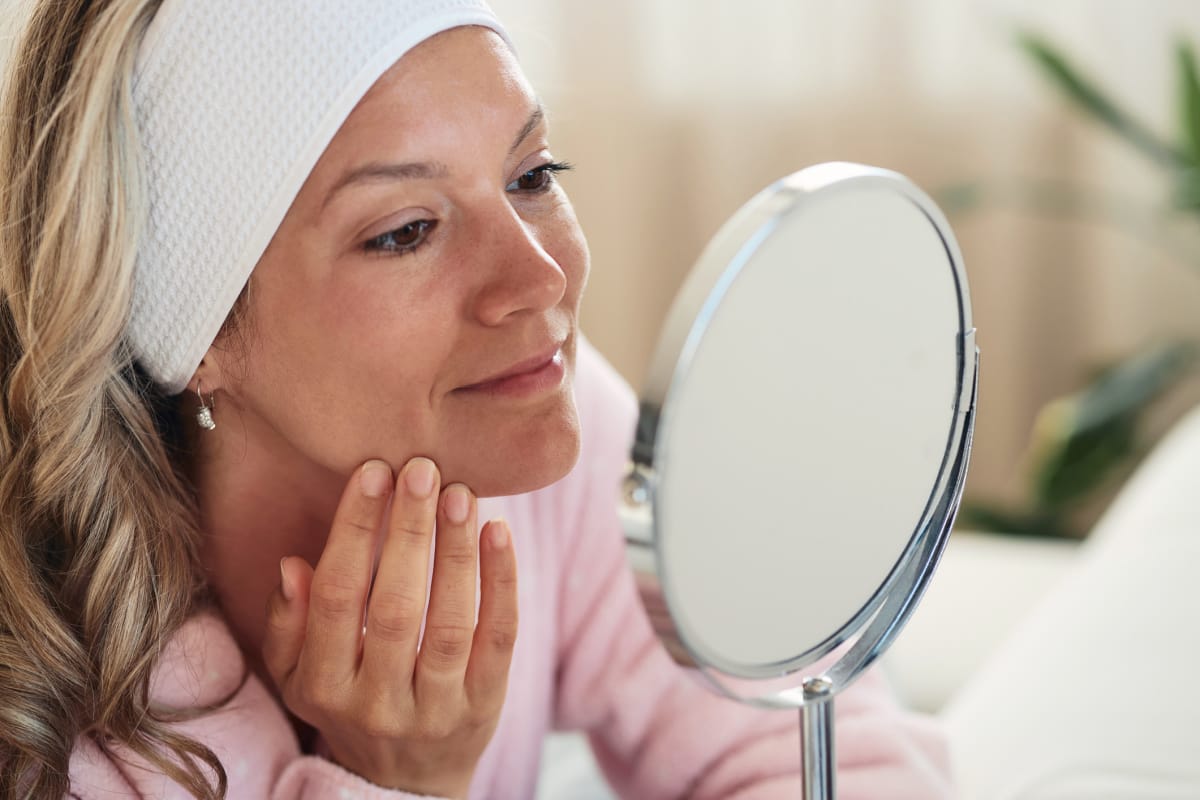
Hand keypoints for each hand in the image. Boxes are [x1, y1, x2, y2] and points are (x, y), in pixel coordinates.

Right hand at [263, 457, 517, 797]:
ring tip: (460, 493)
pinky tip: (498, 532)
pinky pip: (498, 638)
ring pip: (450, 622)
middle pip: (396, 606)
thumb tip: (292, 565)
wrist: (406, 782)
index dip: (354, 530)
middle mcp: (379, 702)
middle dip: (408, 531)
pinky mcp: (486, 706)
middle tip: (421, 470)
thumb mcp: (299, 678)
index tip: (372, 472)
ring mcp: (437, 709)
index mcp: (324, 686)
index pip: (338, 596)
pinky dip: (502, 582)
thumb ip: (287, 625)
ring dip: (456, 551)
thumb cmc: (349, 705)